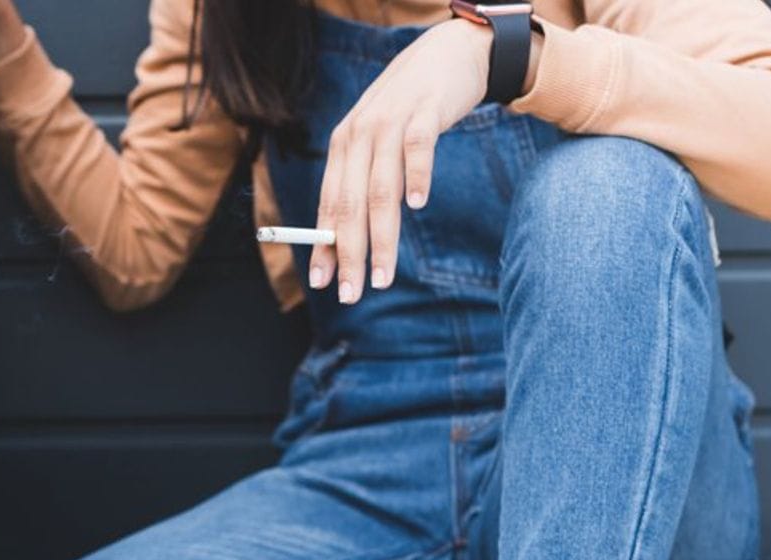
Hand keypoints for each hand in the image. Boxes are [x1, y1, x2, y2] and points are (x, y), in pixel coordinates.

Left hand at [308, 19, 535, 301]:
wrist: (447, 55)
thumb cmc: (409, 111)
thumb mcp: (377, 143)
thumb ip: (363, 183)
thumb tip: (345, 239)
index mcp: (343, 147)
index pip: (329, 205)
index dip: (325, 245)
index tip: (323, 283)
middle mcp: (360, 136)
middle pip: (351, 204)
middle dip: (349, 254)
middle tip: (352, 293)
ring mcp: (391, 122)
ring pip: (380, 188)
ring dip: (381, 236)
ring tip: (383, 275)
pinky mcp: (425, 111)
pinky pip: (418, 148)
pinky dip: (416, 176)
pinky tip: (417, 205)